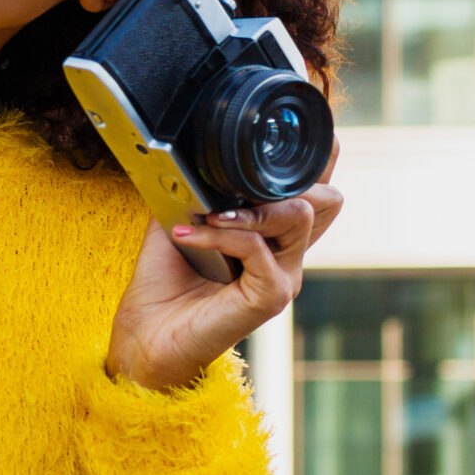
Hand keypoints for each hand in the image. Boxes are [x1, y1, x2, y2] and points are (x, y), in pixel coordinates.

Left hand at [106, 163, 344, 392]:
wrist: (147, 335)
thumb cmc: (163, 285)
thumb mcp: (180, 219)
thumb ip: (199, 189)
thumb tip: (195, 155)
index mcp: (273, 238)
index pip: (318, 192)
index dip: (316, 161)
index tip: (276, 139)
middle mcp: (287, 256)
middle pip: (328, 199)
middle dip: (288, 177)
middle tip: (236, 185)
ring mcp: (284, 277)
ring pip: (300, 215)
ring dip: (252, 206)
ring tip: (210, 214)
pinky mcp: (271, 296)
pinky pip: (257, 247)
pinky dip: (223, 235)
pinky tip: (191, 236)